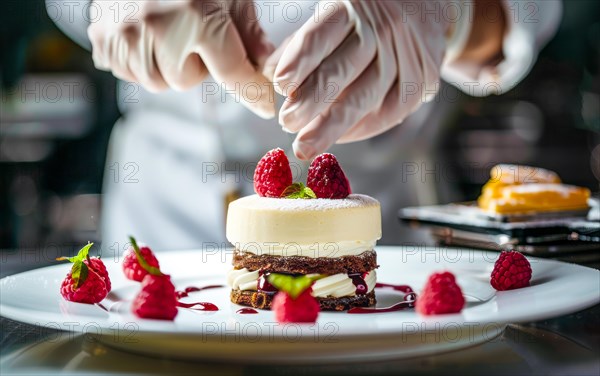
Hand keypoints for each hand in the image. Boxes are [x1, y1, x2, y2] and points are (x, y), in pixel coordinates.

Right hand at [88, 0, 274, 117]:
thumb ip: (249, 32)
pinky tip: (144, 32)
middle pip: (184, 80)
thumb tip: (266, 65)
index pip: (232, 72)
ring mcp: (125, 35)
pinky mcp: (102, 37)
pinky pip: (129, 71)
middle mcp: (158, 28)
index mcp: (197, 17)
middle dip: (193, 61)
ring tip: (165, 28)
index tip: (265, 105)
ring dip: (165, 61)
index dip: (252, 91)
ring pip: (156, 79)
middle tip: (189, 29)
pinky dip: (140, 58)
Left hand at [266, 1, 451, 158]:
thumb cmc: (366, 16)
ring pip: (365, 98)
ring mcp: (405, 56)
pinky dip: (361, 129)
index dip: (299, 62)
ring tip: (305, 145)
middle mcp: (382, 29)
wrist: (430, 6)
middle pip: (341, 71)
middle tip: (287, 123)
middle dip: (310, 102)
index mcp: (353, 5)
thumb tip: (267, 75)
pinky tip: (339, 138)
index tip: (279, 86)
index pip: (321, 35)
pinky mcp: (421, 81)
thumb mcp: (335, 12)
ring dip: (331, 126)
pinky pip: (388, 113)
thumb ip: (303, 43)